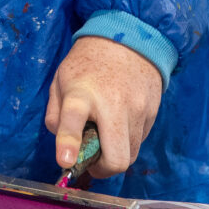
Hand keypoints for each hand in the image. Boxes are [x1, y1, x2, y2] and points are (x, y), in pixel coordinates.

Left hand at [45, 36, 163, 178]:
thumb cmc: (88, 63)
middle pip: (116, 158)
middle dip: (102, 169)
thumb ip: (55, 114)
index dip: (69, 143)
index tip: (66, 162)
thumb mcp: (61, 80)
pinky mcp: (152, 114)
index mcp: (82, 93)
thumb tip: (64, 147)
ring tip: (105, 139)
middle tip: (92, 162)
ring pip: (130, 156)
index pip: (74, 119)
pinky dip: (127, 142)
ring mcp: (137, 110)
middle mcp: (113, 104)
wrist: (131, 39)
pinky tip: (119, 125)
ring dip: (114, 155)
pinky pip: (139, 142)